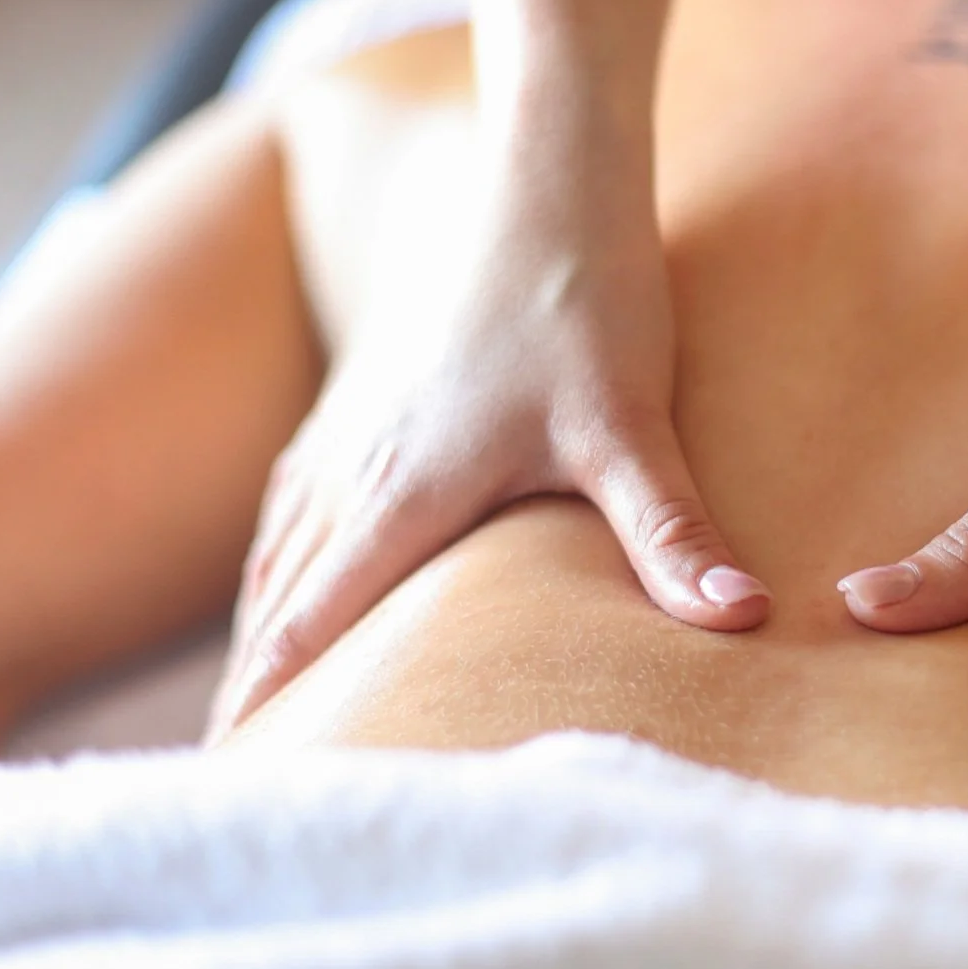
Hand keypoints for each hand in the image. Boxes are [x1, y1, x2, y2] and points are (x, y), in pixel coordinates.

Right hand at [206, 130, 768, 739]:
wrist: (549, 184)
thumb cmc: (585, 302)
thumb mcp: (631, 427)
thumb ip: (672, 533)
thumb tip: (742, 621)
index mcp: (402, 496)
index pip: (310, 628)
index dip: (267, 710)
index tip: (225, 783)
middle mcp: (357, 469)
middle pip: (281, 602)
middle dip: (255, 690)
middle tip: (228, 778)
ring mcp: (355, 428)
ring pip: (282, 551)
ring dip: (264, 628)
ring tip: (249, 703)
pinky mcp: (374, 396)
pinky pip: (298, 498)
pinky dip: (280, 557)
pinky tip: (284, 572)